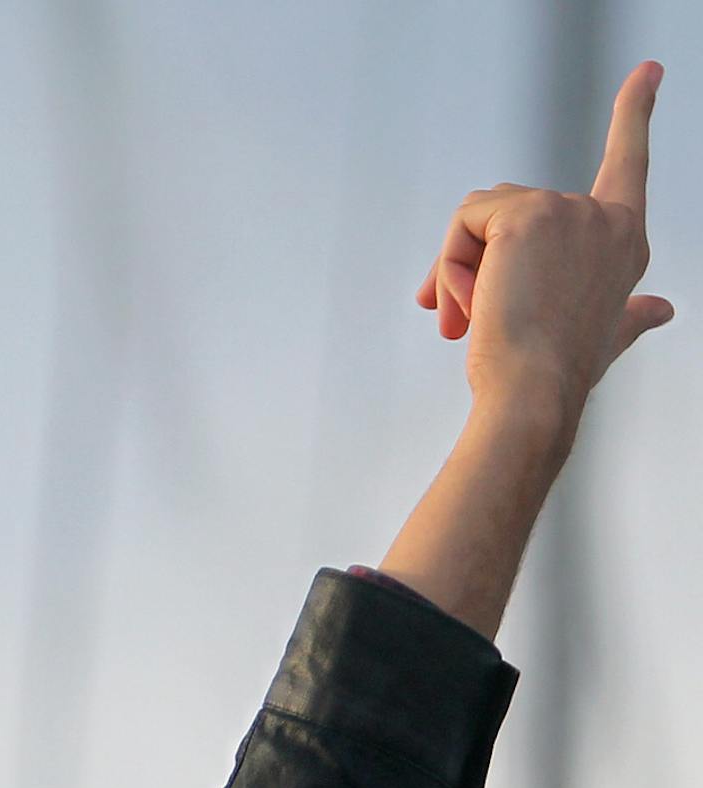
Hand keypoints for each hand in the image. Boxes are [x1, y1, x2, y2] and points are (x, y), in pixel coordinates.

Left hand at [415, 60, 673, 429]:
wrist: (533, 394)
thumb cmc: (557, 373)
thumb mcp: (605, 337)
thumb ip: (632, 317)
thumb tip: (662, 311)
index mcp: (624, 241)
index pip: (629, 164)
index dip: (636, 114)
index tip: (647, 71)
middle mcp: (603, 217)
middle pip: (509, 208)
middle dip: (472, 261)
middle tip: (464, 319)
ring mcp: (569, 210)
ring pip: (480, 217)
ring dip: (456, 270)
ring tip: (470, 319)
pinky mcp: (528, 215)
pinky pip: (464, 221)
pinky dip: (448, 264)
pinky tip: (468, 303)